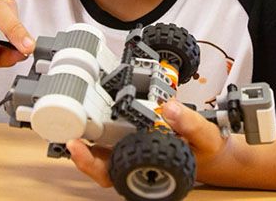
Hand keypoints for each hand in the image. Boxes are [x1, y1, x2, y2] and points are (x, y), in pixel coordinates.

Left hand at [66, 99, 235, 187]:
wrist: (211, 148)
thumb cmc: (206, 150)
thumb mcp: (204, 136)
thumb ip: (189, 123)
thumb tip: (170, 108)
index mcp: (145, 170)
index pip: (110, 174)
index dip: (89, 163)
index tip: (77, 147)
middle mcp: (133, 162)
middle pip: (96, 161)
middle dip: (78, 145)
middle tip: (65, 124)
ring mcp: (131, 149)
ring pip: (100, 144)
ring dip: (87, 128)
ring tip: (74, 107)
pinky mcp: (132, 134)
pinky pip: (112, 128)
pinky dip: (102, 116)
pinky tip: (95, 100)